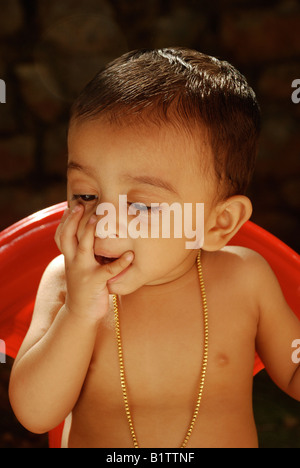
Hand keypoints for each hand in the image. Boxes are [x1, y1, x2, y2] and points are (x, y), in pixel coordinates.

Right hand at [55, 205, 133, 321]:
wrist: (80, 313)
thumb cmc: (84, 285)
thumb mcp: (79, 268)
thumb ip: (83, 252)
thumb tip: (92, 235)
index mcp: (70, 257)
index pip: (62, 235)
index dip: (65, 220)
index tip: (71, 205)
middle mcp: (73, 262)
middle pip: (67, 237)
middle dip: (72, 220)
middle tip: (78, 205)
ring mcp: (82, 272)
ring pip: (83, 249)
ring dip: (89, 233)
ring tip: (97, 219)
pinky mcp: (95, 282)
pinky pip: (108, 271)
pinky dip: (120, 262)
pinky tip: (130, 254)